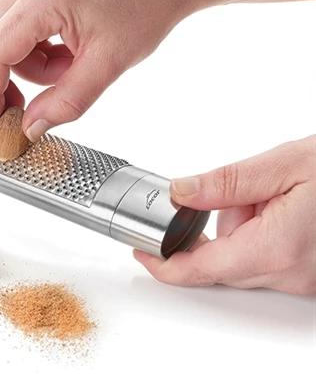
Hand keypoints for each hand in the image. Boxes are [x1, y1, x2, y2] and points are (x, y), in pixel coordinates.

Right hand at [0, 0, 189, 139]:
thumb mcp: (107, 66)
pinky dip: (37, 50)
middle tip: (24, 106)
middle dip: (2, 79)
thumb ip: (66, 103)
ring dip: (29, 65)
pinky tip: (67, 53)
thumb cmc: (145, 10)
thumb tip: (31, 126)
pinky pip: (19, 25)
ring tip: (70, 68)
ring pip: (3, 35)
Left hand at [134, 135, 315, 295]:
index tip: (142, 253)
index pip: (201, 268)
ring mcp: (301, 277)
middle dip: (212, 227)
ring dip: (239, 227)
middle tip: (228, 196)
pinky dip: (256, 233)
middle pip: (218, 262)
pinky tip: (277, 210)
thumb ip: (224, 183)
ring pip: (239, 259)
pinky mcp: (305, 274)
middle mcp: (289, 272)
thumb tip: (179, 192)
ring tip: (269, 196)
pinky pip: (261, 259)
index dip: (165, 264)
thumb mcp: (280, 164)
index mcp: (276, 247)